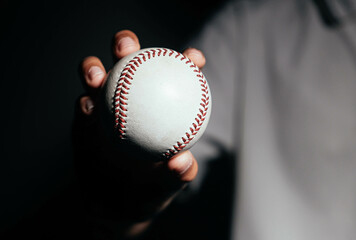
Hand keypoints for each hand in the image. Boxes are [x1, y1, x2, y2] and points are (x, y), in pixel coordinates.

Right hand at [73, 30, 206, 230]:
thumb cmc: (150, 190)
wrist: (116, 205)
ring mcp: (105, 106)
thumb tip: (183, 160)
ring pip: (96, 77)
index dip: (185, 60)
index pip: (174, 76)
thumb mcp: (167, 186)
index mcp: (160, 107)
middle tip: (127, 47)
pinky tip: (87, 106)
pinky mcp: (84, 121)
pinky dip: (83, 104)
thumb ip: (178, 175)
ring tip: (96, 75)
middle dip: (124, 43)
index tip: (194, 58)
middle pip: (127, 62)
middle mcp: (132, 98)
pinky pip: (82, 107)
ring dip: (92, 68)